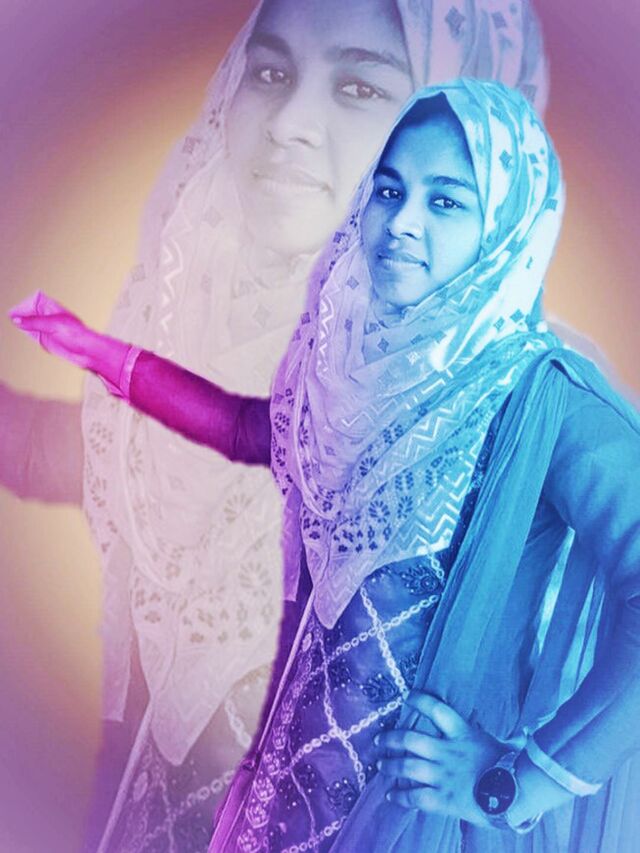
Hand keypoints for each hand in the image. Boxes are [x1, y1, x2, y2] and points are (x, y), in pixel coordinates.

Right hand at [9, 291, 95, 368]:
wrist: (88, 352)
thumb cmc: (75, 335)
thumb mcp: (51, 325)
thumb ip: (34, 322)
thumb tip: (17, 319)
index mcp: (55, 310)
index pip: (36, 304)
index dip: (26, 308)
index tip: (15, 313)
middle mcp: (53, 319)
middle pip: (35, 317)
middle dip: (26, 319)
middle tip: (15, 320)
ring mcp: (53, 331)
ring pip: (37, 328)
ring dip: (30, 329)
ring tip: (21, 328)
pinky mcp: (54, 342)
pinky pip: (40, 339)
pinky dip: (35, 338)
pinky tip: (31, 338)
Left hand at [375, 691, 504, 826]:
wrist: (517, 793)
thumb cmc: (514, 768)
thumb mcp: (506, 746)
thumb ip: (505, 739)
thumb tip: (525, 735)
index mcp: (462, 734)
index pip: (437, 709)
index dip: (420, 700)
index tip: (408, 696)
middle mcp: (447, 752)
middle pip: (410, 740)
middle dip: (391, 739)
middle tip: (379, 739)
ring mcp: (442, 775)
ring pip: (406, 767)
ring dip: (390, 766)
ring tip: (381, 765)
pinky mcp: (442, 798)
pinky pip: (414, 797)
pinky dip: (400, 797)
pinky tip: (392, 796)